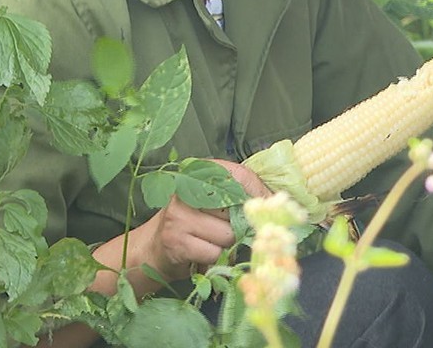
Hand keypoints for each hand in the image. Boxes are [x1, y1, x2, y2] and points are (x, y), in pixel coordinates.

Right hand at [128, 159, 269, 280]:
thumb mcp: (214, 205)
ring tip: (216, 244)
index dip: (260, 193)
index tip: (272, 207)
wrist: (152, 250)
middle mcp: (187, 189)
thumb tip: (280, 203)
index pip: (241, 176)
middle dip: (245, 226)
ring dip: (230, 246)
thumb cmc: (193, 225)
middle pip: (238, 210)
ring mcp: (180, 214)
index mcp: (200, 173)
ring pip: (228, 234)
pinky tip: (204, 255)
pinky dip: (216, 259)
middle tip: (239, 233)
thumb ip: (241, 198)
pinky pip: (214, 252)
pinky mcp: (176, 240)